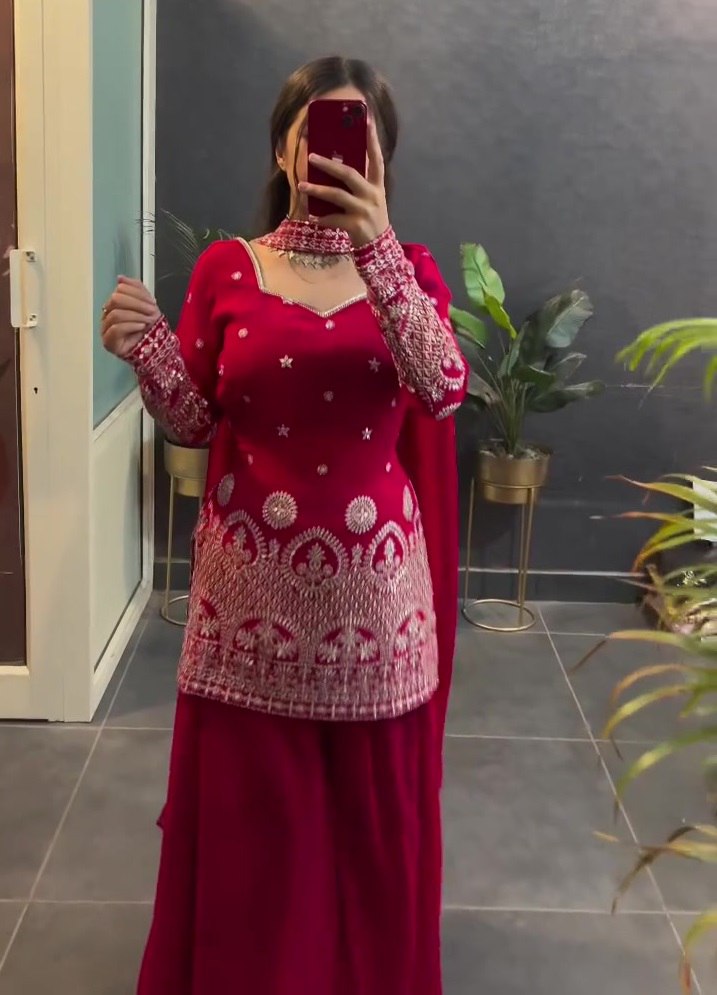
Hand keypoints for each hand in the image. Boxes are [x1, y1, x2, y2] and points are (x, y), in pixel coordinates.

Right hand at [101, 277, 160, 358]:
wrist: (157, 348)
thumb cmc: (151, 327)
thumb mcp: (147, 304)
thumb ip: (136, 289)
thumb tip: (120, 278)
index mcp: (115, 304)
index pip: (120, 290)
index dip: (137, 293)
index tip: (153, 302)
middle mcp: (107, 315)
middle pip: (115, 299)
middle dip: (136, 304)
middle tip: (152, 311)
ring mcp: (106, 329)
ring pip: (115, 314)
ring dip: (136, 316)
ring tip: (147, 321)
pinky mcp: (108, 342)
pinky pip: (116, 329)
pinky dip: (131, 326)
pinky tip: (141, 327)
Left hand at [298, 119, 389, 247]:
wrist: (378, 248)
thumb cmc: (370, 218)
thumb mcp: (371, 198)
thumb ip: (359, 183)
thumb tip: (334, 165)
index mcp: (377, 185)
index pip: (376, 157)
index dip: (372, 138)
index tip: (366, 118)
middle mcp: (372, 195)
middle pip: (349, 174)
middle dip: (328, 164)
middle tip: (311, 156)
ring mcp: (364, 210)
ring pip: (337, 195)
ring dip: (317, 190)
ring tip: (301, 186)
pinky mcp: (355, 226)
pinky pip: (333, 219)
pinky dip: (320, 217)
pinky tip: (310, 216)